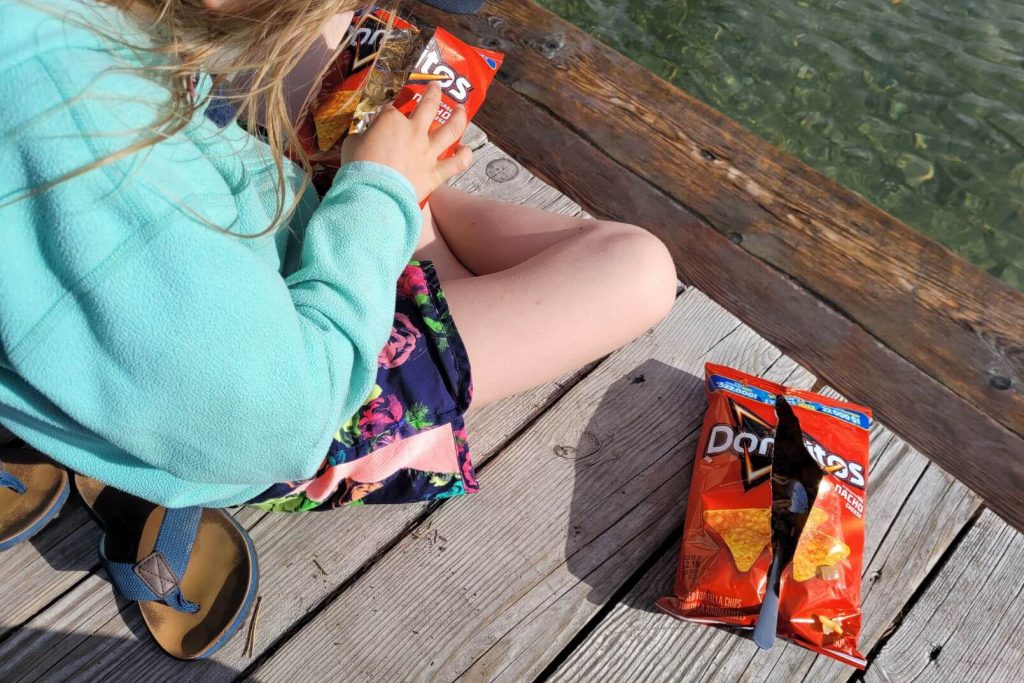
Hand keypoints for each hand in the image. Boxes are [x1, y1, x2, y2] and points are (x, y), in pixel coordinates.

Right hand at [339, 84, 472, 200]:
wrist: (375, 193)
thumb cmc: (359, 167)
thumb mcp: (352, 144)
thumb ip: (363, 136)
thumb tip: (366, 138)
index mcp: (392, 120)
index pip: (390, 109)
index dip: (386, 112)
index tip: (382, 118)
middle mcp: (415, 131)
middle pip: (429, 105)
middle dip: (433, 93)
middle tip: (437, 86)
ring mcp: (428, 152)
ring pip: (451, 129)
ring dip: (459, 117)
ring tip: (462, 109)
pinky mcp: (436, 173)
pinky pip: (456, 164)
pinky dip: (464, 157)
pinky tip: (467, 151)